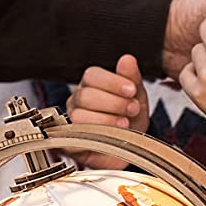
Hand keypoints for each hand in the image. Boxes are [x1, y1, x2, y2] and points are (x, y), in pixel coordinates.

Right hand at [67, 54, 146, 169]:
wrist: (132, 146)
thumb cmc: (131, 117)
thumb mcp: (136, 95)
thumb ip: (131, 77)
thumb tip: (127, 60)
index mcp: (91, 84)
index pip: (92, 75)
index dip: (113, 82)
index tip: (131, 90)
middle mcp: (77, 101)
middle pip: (85, 96)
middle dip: (113, 103)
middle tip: (132, 109)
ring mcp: (71, 122)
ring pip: (79, 117)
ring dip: (106, 122)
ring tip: (124, 125)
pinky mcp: (69, 144)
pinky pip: (75, 140)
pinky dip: (96, 140)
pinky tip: (111, 139)